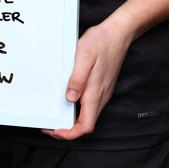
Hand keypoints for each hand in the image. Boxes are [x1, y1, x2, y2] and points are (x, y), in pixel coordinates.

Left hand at [43, 17, 130, 140]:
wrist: (118, 33)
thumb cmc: (102, 42)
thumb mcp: (84, 57)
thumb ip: (77, 79)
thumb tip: (70, 98)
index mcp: (95, 93)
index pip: (85, 126)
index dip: (69, 134)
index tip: (55, 130)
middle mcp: (100, 96)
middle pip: (85, 125)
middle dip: (67, 130)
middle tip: (50, 125)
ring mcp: (102, 92)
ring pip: (87, 116)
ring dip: (72, 121)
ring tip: (57, 115)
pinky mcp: (102, 87)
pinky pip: (89, 106)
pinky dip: (77, 110)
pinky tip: (68, 100)